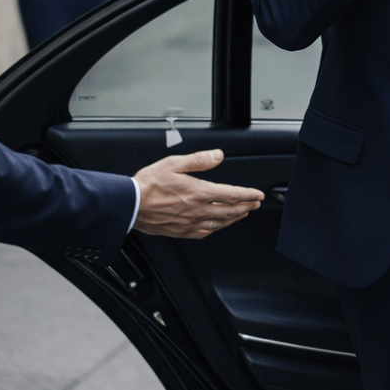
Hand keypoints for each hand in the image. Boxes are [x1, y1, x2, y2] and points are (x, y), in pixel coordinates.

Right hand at [133, 149, 264, 238]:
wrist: (131, 205)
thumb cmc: (148, 184)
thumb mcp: (174, 163)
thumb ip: (199, 160)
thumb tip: (217, 156)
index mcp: (198, 192)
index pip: (232, 194)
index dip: (248, 195)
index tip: (258, 195)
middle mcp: (197, 209)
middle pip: (230, 211)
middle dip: (246, 207)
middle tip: (255, 205)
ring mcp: (190, 222)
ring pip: (219, 223)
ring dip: (234, 219)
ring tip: (241, 215)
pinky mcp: (181, 231)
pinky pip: (204, 233)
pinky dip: (215, 229)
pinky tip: (217, 227)